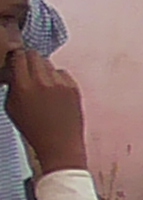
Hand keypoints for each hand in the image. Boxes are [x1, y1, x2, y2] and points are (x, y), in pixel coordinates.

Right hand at [4, 48, 86, 172]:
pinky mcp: (74, 87)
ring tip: (42, 85)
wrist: (59, 144)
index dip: (16, 58)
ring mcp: (60, 84)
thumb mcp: (11, 107)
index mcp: (23, 86)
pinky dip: (58, 78)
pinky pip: (63, 73)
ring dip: (43, 69)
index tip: (16, 62)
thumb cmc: (33, 128)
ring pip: (49, 63)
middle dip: (29, 60)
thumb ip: (12, 84)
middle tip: (28, 70)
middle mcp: (42, 81)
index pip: (18, 56)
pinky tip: (55, 92)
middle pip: (34, 55)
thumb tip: (14, 69)